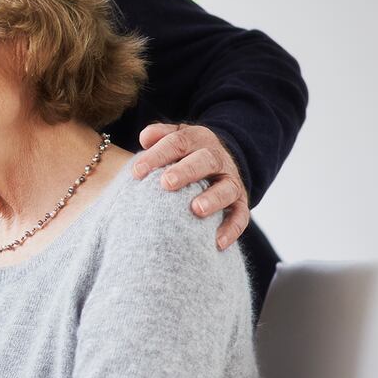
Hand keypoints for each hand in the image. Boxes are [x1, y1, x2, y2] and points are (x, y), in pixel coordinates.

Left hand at [133, 123, 249, 249]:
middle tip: (166, 183)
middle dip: (186, 171)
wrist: (220, 160)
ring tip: (196, 209)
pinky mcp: (240, 202)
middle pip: (204, 161)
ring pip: (227, 188)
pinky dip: (231, 229)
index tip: (137, 171)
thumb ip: (159, 135)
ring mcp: (231, 181)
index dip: (157, 155)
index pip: (178, 142)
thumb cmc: (185, 154)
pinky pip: (241, 215)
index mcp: (197, 139)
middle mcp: (217, 158)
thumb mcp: (175, 137)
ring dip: (213, 198)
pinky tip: (217, 243)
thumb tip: (144, 138)